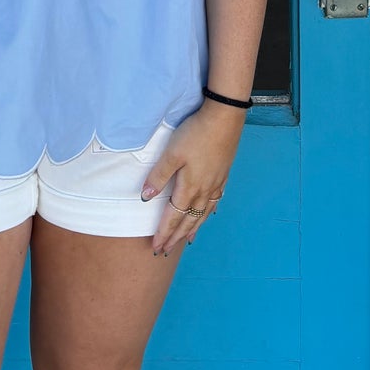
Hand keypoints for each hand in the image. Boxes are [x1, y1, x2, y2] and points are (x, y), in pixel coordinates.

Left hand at [141, 100, 243, 255]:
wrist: (224, 119)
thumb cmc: (195, 134)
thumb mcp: (172, 153)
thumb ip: (158, 176)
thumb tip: (145, 198)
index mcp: (189, 188)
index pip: (173, 218)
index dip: (164, 233)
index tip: (156, 247)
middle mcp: (204, 191)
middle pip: (188, 221)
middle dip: (176, 237)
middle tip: (166, 251)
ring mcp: (215, 184)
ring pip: (203, 215)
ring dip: (193, 229)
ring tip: (186, 240)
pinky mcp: (223, 175)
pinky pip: (214, 203)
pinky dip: (208, 214)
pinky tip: (208, 214)